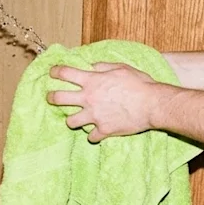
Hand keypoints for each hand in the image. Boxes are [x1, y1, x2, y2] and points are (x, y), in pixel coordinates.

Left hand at [47, 63, 166, 141]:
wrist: (152, 104)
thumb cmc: (140, 84)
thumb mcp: (121, 68)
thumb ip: (103, 67)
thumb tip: (91, 67)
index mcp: (92, 81)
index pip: (65, 73)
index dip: (55, 71)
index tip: (52, 72)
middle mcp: (89, 98)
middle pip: (58, 98)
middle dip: (51, 97)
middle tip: (51, 98)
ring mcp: (94, 116)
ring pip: (70, 122)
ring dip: (71, 120)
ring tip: (74, 119)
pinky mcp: (104, 130)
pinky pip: (91, 137)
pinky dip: (93, 135)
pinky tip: (96, 133)